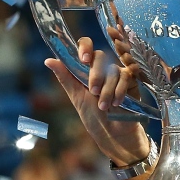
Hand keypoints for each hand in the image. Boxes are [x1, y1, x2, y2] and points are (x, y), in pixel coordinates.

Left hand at [45, 36, 149, 166]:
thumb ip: (65, 77)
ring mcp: (117, 73)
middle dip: (95, 74)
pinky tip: (117, 103)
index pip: (86, 45)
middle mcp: (102, 68)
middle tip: (93, 91)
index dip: (85, 47)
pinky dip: (119, 90)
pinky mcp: (131, 81)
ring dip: (107, 90)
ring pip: (112, 69)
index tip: (83, 59)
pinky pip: (126, 76)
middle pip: (100, 56)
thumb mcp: (77, 96)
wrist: (113, 134)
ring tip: (104, 106)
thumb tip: (48, 60)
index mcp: (86, 68)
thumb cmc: (93, 117)